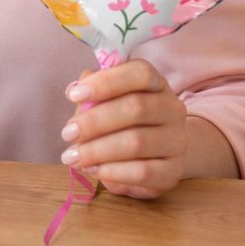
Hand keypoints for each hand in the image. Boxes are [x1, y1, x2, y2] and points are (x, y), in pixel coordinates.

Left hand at [59, 59, 185, 199]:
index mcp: (156, 83)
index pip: (140, 73)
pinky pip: (142, 171)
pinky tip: (93, 170)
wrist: (156, 155)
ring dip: (97, 150)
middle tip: (67, 133)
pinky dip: (112, 171)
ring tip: (72, 156)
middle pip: (136, 108)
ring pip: (136, 142)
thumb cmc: (123, 121)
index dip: (106, 82)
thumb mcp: (106, 101)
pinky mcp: (172, 172)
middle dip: (94, 121)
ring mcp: (176, 141)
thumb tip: (74, 90)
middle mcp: (172, 108)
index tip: (74, 95)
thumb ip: (91, 93)